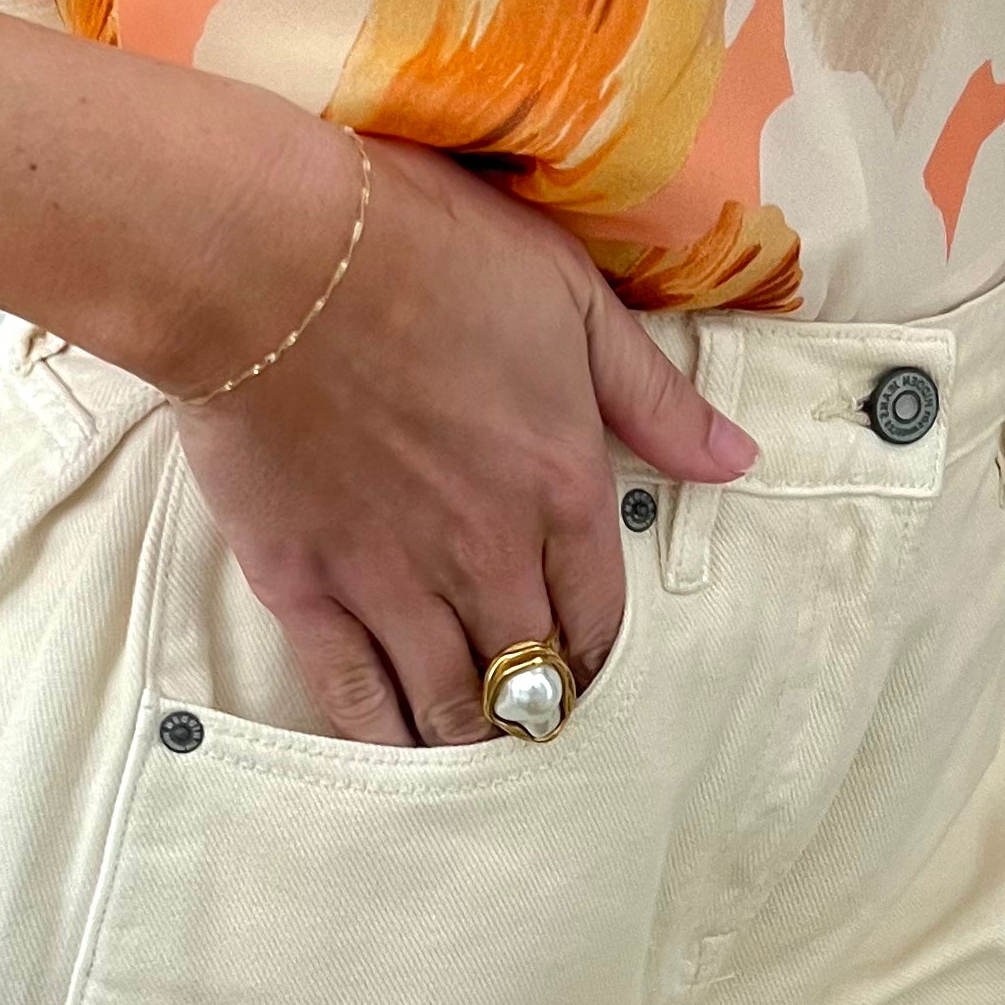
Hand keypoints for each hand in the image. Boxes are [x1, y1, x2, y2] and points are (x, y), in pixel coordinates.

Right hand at [173, 126, 754, 745]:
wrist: (267, 261)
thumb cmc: (424, 254)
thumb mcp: (570, 298)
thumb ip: (654, 394)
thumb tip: (736, 460)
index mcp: (561, 490)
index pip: (600, 619)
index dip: (598, 654)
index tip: (586, 664)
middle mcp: (487, 557)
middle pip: (532, 677)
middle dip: (540, 705)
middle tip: (532, 715)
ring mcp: (391, 580)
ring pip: (449, 703)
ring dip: (471, 735)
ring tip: (475, 745)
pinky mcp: (304, 587)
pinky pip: (354, 697)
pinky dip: (382, 736)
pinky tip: (396, 750)